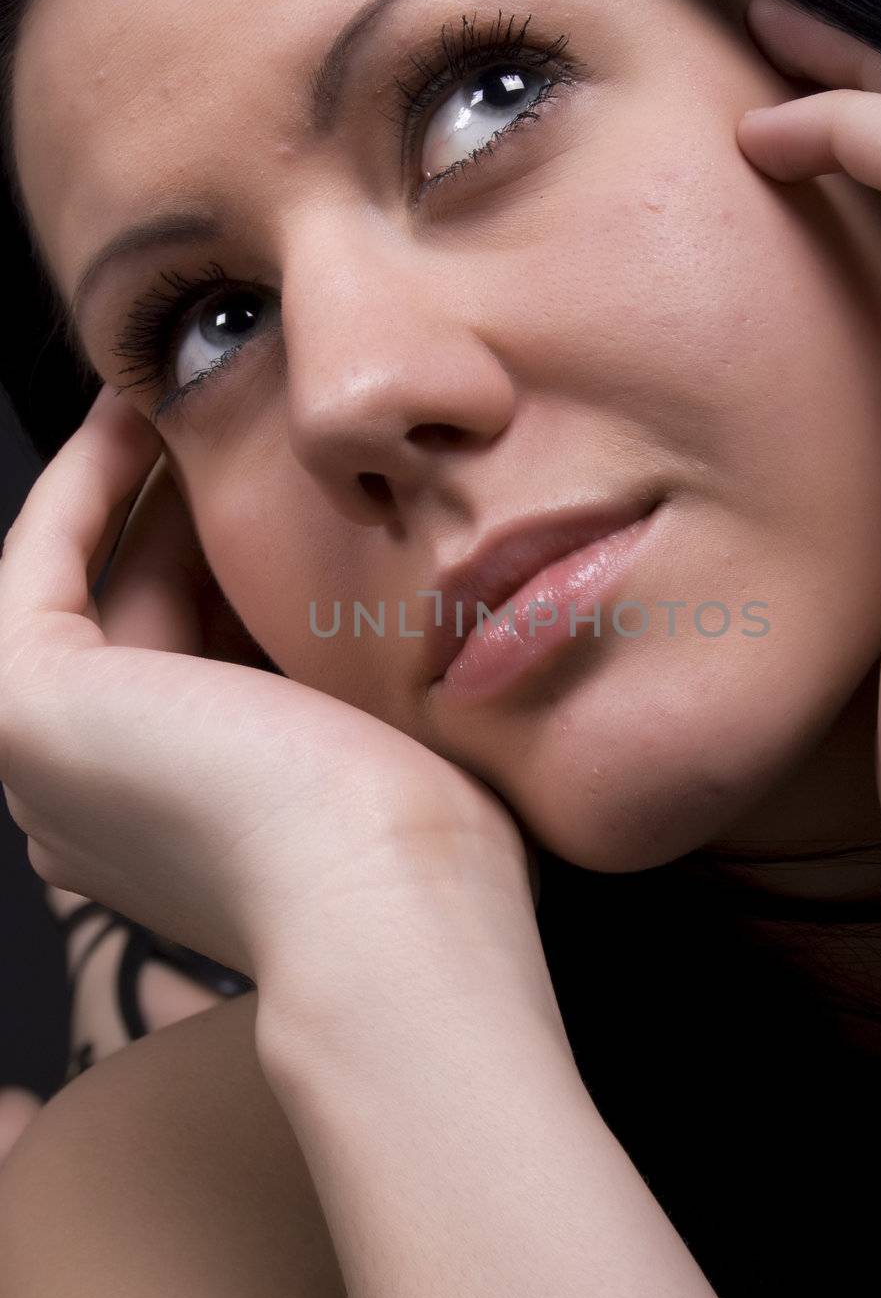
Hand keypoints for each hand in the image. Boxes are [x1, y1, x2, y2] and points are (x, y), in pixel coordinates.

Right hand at [0, 389, 536, 986]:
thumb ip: (352, 677)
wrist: (390, 905)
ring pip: (93, 585)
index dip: (237, 563)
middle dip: (191, 510)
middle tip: (243, 418)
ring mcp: (50, 759)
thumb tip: (377, 592)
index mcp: (185, 827)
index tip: (286, 482)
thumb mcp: (387, 740)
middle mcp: (100, 802)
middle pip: (150, 614)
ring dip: (138, 482)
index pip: (207, 662)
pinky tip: (136, 412)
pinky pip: (43, 562)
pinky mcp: (26, 705)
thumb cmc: (424, 845)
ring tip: (198, 393)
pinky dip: (85, 480)